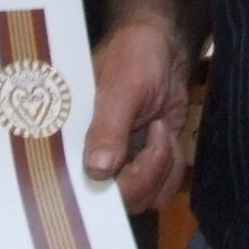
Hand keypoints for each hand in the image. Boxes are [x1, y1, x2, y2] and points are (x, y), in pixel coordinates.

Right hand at [85, 18, 190, 212]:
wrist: (164, 47)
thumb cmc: (134, 56)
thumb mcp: (120, 87)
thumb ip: (108, 127)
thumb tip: (97, 169)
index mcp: (74, 142)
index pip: (86, 188)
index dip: (111, 187)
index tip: (130, 157)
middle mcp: (96, 160)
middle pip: (122, 200)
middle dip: (148, 171)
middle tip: (155, 130)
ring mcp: (124, 164)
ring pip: (147, 198)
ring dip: (164, 167)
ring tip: (159, 128)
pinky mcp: (149, 163)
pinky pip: (163, 188)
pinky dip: (173, 167)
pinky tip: (167, 135)